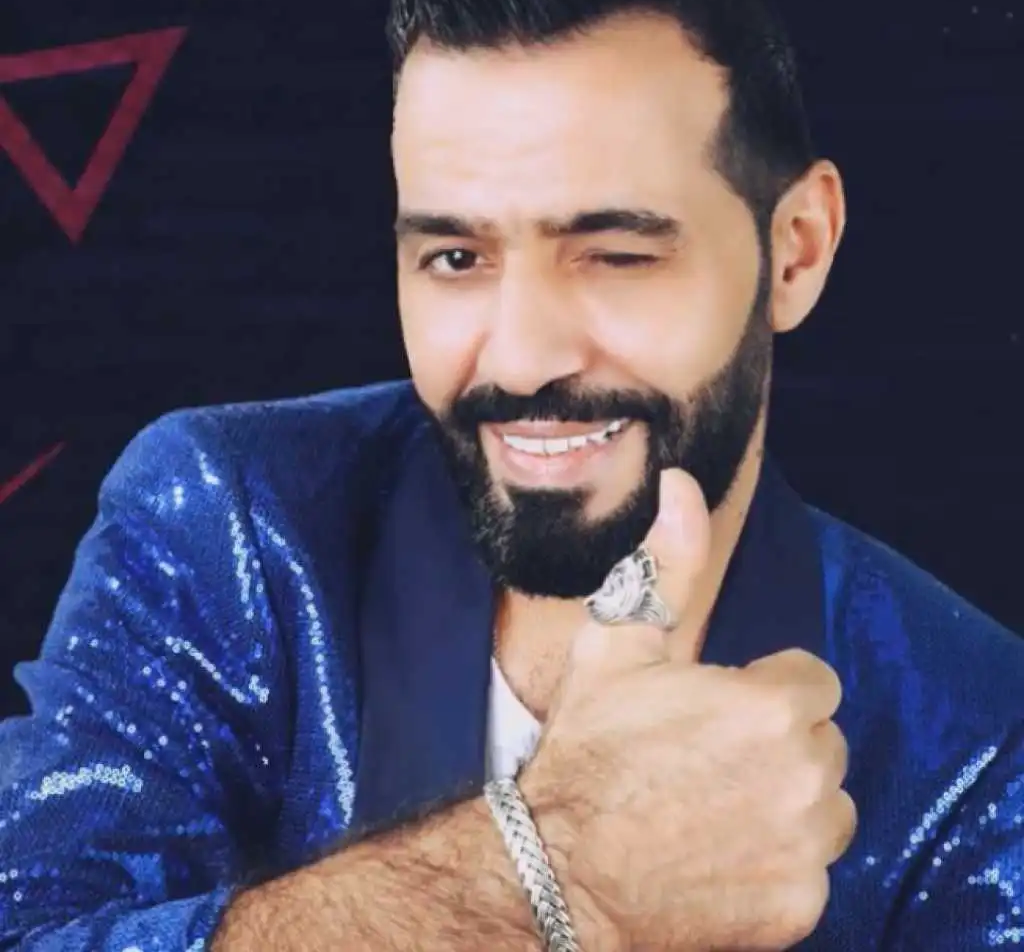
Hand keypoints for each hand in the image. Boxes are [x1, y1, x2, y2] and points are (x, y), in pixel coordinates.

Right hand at [519, 469, 855, 951]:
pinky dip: (777, 864)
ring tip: (714, 804)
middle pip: (822, 743)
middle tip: (707, 758)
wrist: (557, 871)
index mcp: (773, 703)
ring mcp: (807, 848)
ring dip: (787, 803)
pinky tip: (718, 856)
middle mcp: (807, 775)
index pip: (811, 681)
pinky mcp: (800, 907)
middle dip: (779, 744)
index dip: (763, 691)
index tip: (717, 710)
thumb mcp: (617, 645)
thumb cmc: (588, 750)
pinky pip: (810, 870)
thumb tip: (682, 484)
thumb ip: (667, 564)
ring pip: (826, 808)